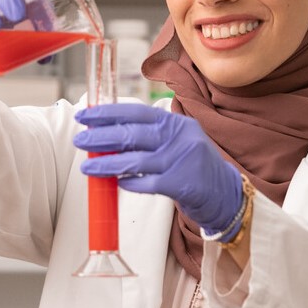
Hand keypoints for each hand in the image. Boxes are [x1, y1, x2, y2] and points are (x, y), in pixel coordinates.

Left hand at [74, 104, 243, 236]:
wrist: (225, 194)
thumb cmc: (194, 167)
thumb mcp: (178, 141)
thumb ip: (151, 135)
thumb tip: (110, 135)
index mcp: (175, 122)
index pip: (136, 113)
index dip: (108, 113)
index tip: (86, 116)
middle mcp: (178, 137)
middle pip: (132, 134)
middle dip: (101, 137)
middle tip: (81, 141)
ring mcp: (180, 160)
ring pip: (134, 160)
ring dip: (107, 164)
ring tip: (88, 168)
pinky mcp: (181, 183)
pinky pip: (146, 183)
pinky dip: (129, 183)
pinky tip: (117, 183)